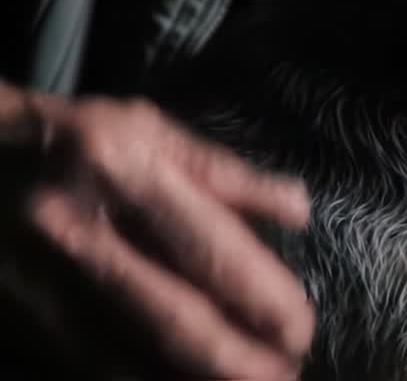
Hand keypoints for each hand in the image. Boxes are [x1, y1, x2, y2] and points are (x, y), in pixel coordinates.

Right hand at [0, 82, 314, 378]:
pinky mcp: (10, 316)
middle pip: (170, 316)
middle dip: (234, 359)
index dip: (261, 298)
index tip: (300, 329)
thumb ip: (223, 174)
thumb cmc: (66, 138)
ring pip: (121, 359)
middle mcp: (72, 228)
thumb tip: (300, 209)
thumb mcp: (145, 129)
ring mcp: (31, 279)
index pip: (207, 248)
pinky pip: (79, 367)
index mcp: (118, 167)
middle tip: (284, 377)